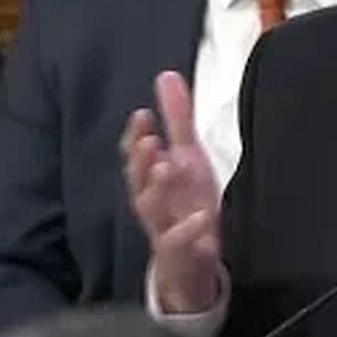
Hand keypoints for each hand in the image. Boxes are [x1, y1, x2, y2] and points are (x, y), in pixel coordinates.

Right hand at [122, 71, 220, 312]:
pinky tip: (200, 217)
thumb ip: (177, 119)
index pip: (136, 154)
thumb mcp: (187, 158)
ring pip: (150, 209)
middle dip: (140, 160)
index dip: (137, 136)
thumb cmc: (185, 203)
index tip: (143, 115)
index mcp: (154, 176)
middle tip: (149, 140)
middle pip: (138, 180)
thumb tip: (167, 75)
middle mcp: (153, 200)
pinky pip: (179, 242)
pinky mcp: (178, 252)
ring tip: (165, 168)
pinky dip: (188, 230)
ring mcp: (163, 227)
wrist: (192, 262)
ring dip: (156, 189)